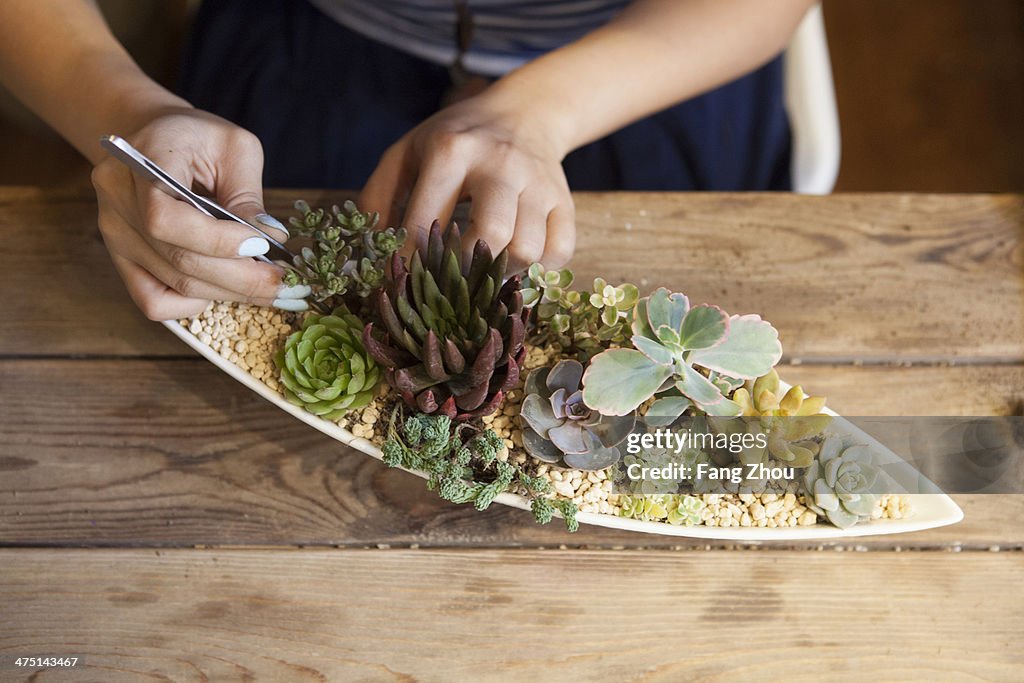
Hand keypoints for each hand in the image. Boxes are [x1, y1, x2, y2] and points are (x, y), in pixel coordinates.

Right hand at [90, 109, 304, 320]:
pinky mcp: (121, 258)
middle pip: (177, 259)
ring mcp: (114, 233)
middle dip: (239, 278)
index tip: (263, 246)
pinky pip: (153, 301)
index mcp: (140, 161)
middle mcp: (116, 200)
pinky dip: (192, 305)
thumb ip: (248, 195)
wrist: (155, 137)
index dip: (217, 241)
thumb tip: (271, 239)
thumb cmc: (198, 138)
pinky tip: (221, 289)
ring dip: (228, 293)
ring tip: (268, 289)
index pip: (165, 218)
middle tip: (284, 285)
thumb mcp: (234, 148)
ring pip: (173, 284)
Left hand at [359, 91, 574, 271]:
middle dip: (464, 270)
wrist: (523, 113)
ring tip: (482, 272)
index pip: (427, 220)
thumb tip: (368, 254)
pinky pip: (558, 252)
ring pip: (527, 250)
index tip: (402, 279)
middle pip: (491, 236)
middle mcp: (500, 165)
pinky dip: (538, 271)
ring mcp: (538, 184)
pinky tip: (515, 265)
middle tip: (448, 281)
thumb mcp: (406, 152)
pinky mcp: (563, 201)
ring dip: (502, 273)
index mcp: (452, 151)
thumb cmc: (454, 141)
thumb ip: (376, 198)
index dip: (410, 259)